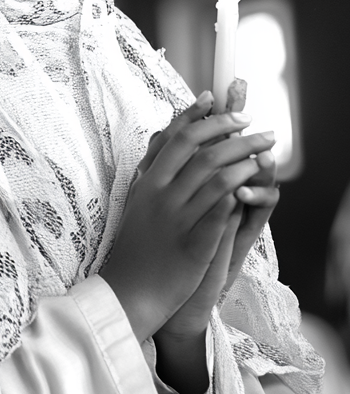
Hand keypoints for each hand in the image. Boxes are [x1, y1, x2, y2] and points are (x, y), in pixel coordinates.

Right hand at [100, 91, 275, 343]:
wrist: (129, 292)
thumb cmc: (135, 247)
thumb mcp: (137, 202)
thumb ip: (151, 170)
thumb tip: (166, 135)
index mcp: (146, 183)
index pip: (175, 137)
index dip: (199, 116)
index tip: (217, 100)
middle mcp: (159, 195)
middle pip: (200, 149)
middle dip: (231, 131)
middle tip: (255, 124)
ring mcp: (176, 218)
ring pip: (216, 175)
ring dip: (244, 158)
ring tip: (264, 151)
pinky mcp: (194, 241)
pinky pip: (220, 209)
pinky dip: (239, 190)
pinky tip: (254, 182)